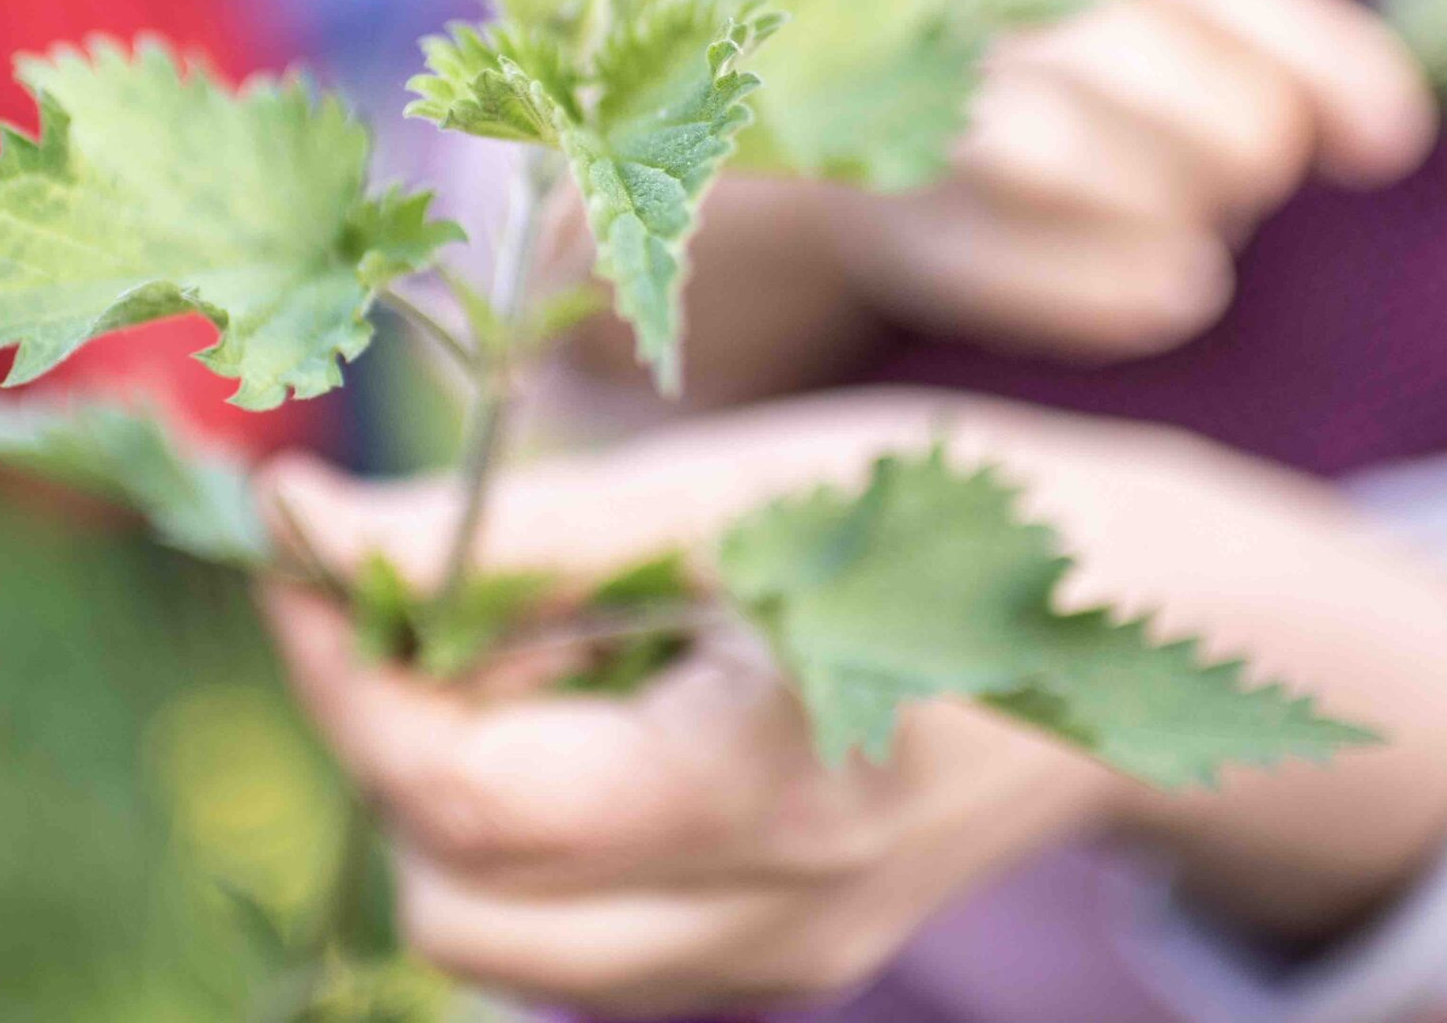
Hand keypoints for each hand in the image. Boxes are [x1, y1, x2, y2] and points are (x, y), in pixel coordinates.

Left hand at [261, 391, 1446, 1012]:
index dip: (344, 669)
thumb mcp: (746, 489)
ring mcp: (775, 957)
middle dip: (386, 734)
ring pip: (501, 929)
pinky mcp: (776, 951)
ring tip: (526, 631)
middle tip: (410, 581)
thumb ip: (526, 531)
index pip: (468, 797)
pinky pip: (578, 920)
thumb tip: (307, 524)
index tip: (297, 532)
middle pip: (457, 901)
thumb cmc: (956, 514)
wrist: (1149, 621)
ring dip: (455, 776)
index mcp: (775, 793)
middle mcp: (770, 920)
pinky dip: (534, 808)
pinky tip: (595, 691)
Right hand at [826, 0, 1434, 360]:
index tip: (1391, 141)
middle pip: (1126, 57)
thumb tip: (1387, 134)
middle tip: (1250, 173)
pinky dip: (1112, 293)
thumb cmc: (1030, 60)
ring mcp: (876, 107)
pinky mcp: (868, 220)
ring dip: (1169, 209)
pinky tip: (1174, 290)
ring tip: (1200, 225)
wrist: (822, 121)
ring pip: (1053, 161)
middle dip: (1230, 132)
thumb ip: (1258, 42)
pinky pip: (1002, 273)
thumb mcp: (1123, 5)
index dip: (1308, 53)